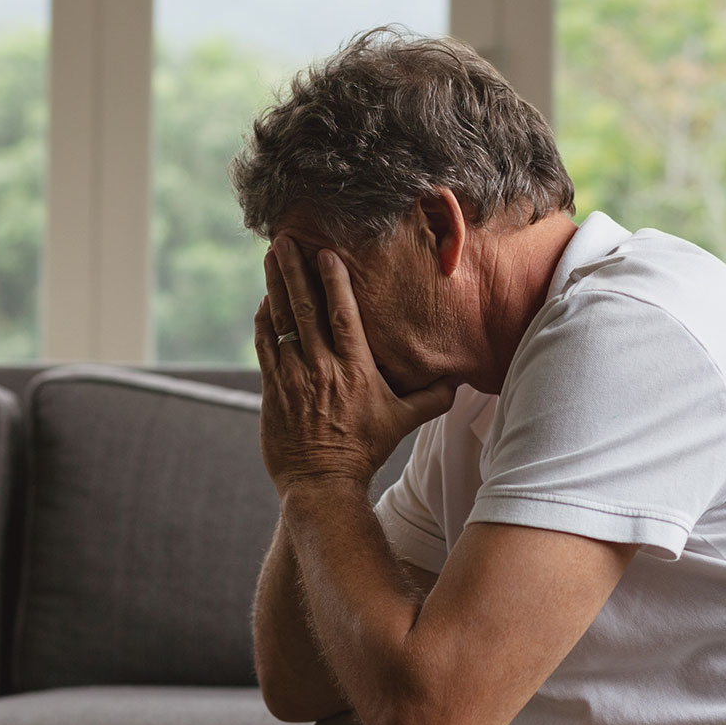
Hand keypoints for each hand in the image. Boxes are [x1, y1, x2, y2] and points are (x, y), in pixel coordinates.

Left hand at [254, 236, 455, 497]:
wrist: (323, 484)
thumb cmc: (364, 452)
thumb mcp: (403, 423)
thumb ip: (432, 398)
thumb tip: (460, 381)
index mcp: (354, 369)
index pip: (342, 315)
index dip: (333, 281)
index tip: (324, 253)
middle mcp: (322, 368)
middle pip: (305, 308)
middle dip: (295, 270)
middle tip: (284, 240)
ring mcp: (293, 377)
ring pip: (281, 321)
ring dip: (274, 286)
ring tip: (271, 258)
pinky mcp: (272, 391)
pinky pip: (266, 346)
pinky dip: (264, 322)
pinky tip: (265, 302)